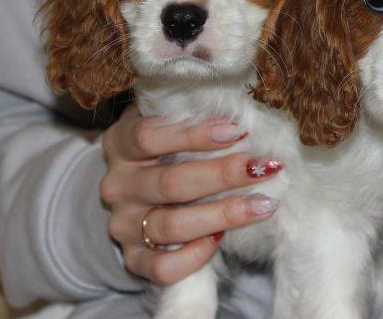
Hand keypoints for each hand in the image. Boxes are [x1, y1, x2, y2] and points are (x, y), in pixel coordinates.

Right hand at [99, 104, 282, 284]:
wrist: (136, 192)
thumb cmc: (166, 148)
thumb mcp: (168, 122)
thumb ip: (193, 115)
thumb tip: (242, 113)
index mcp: (120, 143)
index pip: (148, 136)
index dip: (193, 134)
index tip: (238, 130)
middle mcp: (118, 185)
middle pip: (170, 183)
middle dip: (223, 175)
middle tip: (264, 168)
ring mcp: (123, 224)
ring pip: (172, 226)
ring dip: (223, 215)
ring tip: (263, 205)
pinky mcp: (133, 258)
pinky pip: (162, 268)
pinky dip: (194, 256)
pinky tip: (221, 240)